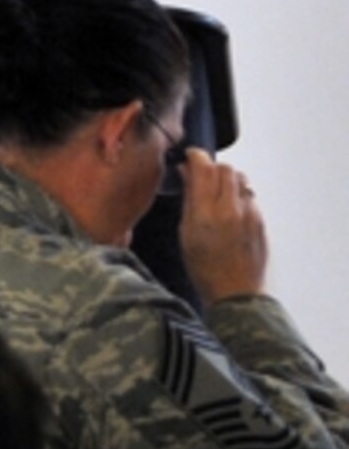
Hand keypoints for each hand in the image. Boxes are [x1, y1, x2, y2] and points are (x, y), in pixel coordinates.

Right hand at [177, 147, 268, 302]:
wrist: (235, 291)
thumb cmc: (205, 268)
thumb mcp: (186, 232)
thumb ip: (189, 199)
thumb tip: (187, 173)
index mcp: (206, 212)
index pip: (205, 167)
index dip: (196, 157)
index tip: (189, 157)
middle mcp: (231, 208)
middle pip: (225, 168)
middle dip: (212, 167)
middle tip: (200, 176)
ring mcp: (250, 213)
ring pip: (240, 179)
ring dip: (226, 179)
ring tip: (215, 193)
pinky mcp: (261, 220)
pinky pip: (249, 195)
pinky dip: (237, 195)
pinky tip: (228, 210)